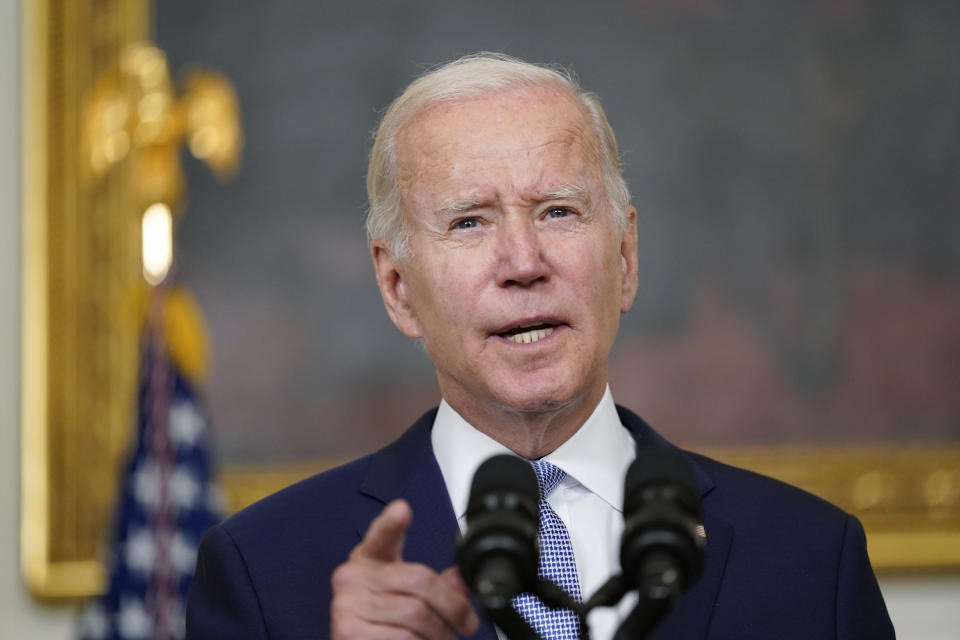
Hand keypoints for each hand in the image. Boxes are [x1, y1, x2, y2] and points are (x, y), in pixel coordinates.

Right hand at [331, 499, 480, 638]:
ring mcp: (346, 605)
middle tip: (466, 623)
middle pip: (419, 580)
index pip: (380, 535)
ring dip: (440, 633)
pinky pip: (403, 638)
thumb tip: (465, 581)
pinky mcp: (349, 633)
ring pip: (416, 614)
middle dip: (453, 607)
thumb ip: (437, 585)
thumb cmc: (383, 622)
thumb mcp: (406, 595)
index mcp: (368, 559)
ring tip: (441, 638)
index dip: (392, 522)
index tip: (402, 510)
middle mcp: (352, 578)